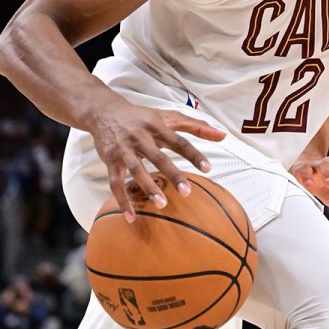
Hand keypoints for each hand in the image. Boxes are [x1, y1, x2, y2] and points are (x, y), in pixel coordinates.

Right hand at [88, 103, 224, 222]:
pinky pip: (115, 182)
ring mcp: (124, 150)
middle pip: (158, 157)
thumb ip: (197, 126)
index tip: (208, 168)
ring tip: (161, 204)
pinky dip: (122, 200)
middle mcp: (141, 138)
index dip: (194, 154)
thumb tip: (223, 135)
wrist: (105, 112)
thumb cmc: (143, 117)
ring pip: (136, 170)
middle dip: (172, 175)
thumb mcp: (169, 117)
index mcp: (158, 127)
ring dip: (148, 188)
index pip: (179, 141)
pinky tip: (131, 216)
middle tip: (187, 192)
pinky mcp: (110, 161)